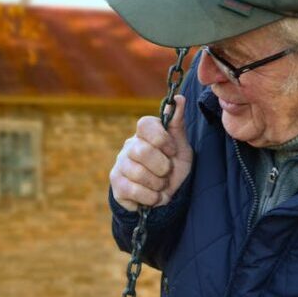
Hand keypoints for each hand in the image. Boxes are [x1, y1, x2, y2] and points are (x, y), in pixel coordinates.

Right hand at [109, 95, 192, 211]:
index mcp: (145, 134)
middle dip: (162, 167)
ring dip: (158, 184)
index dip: (161, 139)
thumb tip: (179, 98)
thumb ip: (177, 124)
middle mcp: (129, 146)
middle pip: (142, 151)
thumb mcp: (181, 146)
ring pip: (138, 173)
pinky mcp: (116, 184)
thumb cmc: (172, 167)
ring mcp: (120, 165)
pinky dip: (150, 197)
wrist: (164, 195)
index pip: (144, 124)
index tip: (172, 151)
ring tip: (161, 186)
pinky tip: (154, 196)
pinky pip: (133, 190)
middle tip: (167, 172)